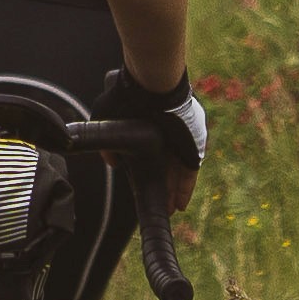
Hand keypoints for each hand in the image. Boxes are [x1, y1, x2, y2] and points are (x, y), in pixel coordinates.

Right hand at [100, 65, 209, 198]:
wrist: (153, 90)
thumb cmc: (126, 98)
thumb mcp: (106, 117)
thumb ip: (106, 140)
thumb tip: (112, 161)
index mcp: (148, 127)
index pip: (148, 155)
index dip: (145, 172)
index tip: (140, 188)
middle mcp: (166, 135)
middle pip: (165, 167)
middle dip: (161, 187)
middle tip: (157, 205)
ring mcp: (181, 142)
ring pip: (176, 173)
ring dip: (171, 192)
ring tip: (166, 209)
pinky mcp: (193, 149)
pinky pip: (189, 174)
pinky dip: (184, 189)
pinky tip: (179, 205)